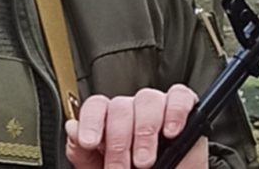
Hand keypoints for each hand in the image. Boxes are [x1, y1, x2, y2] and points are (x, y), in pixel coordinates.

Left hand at [64, 84, 208, 168]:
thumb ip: (83, 153)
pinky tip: (170, 132)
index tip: (89, 143)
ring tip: (144, 161)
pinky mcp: (186, 111)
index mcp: (110, 122)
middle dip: (118, 142)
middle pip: (120, 106)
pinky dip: (175, 111)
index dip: (90, 122)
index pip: (96, 106)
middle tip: (121, 168)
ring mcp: (159, 108)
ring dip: (144, 132)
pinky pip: (180, 97)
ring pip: (147, 100)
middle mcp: (133, 111)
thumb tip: (72, 129)